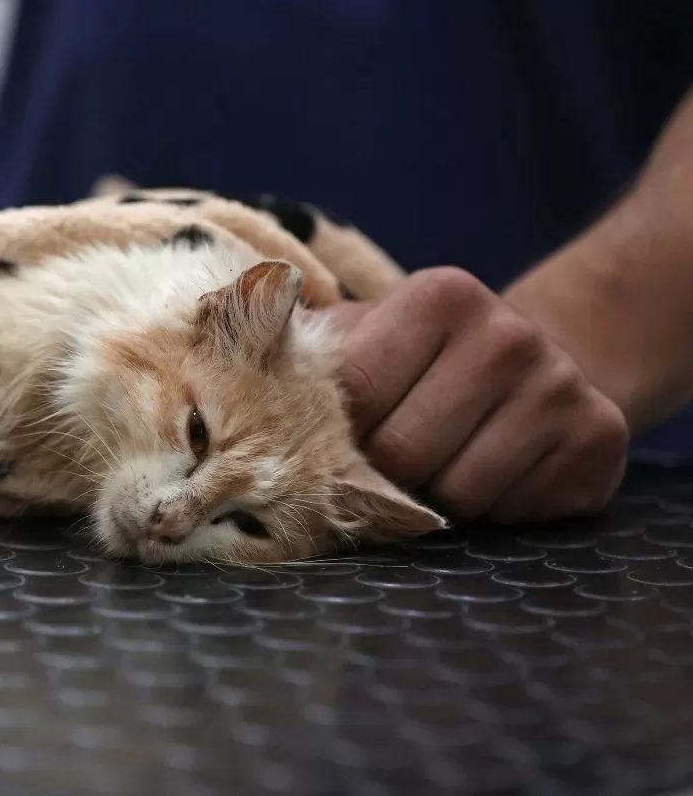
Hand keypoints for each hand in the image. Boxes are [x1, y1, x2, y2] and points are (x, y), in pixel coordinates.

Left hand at [326, 267, 628, 522]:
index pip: (359, 395)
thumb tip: (211, 343)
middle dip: (385, 473)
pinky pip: (516, 513)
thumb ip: (299, 346)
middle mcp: (508, 334)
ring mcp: (561, 386)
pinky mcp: (599, 439)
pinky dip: (493, 511)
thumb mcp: (363, 337)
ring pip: (460, 494)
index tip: (343, 432)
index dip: (339, 431)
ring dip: (439, 497)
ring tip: (446, 461)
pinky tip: (496, 471)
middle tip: (394, 457)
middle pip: (404, 454)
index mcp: (440, 297)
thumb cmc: (420, 362)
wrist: (533, 365)